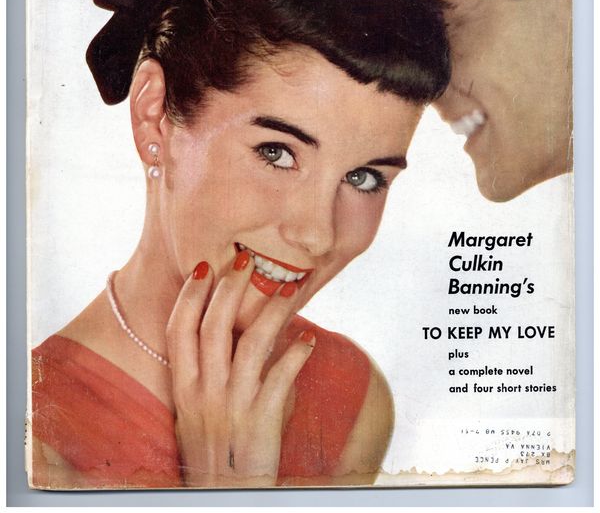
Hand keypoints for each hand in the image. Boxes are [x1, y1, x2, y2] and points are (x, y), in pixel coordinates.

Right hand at [165, 250, 315, 487]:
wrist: (226, 502)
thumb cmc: (211, 458)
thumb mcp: (193, 417)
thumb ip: (201, 378)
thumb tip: (224, 337)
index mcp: (184, 390)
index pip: (179, 330)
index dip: (190, 296)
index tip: (203, 267)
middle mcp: (204, 393)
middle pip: (214, 326)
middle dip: (230, 287)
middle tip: (246, 260)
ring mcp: (233, 406)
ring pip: (252, 342)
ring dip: (273, 311)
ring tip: (289, 289)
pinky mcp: (262, 420)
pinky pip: (282, 376)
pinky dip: (297, 354)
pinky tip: (308, 339)